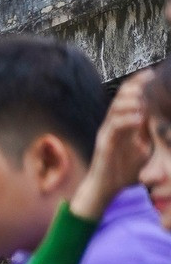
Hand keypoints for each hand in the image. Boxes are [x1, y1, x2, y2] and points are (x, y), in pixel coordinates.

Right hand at [74, 74, 153, 219]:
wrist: (106, 190)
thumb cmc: (124, 170)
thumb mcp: (144, 147)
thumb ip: (148, 133)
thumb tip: (160, 121)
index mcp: (122, 122)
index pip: (128, 96)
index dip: (138, 83)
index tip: (152, 73)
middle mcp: (112, 124)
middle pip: (120, 96)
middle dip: (134, 85)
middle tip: (148, 77)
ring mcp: (107, 133)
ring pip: (115, 108)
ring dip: (130, 101)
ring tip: (144, 99)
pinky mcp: (104, 144)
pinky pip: (114, 128)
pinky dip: (126, 121)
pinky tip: (139, 118)